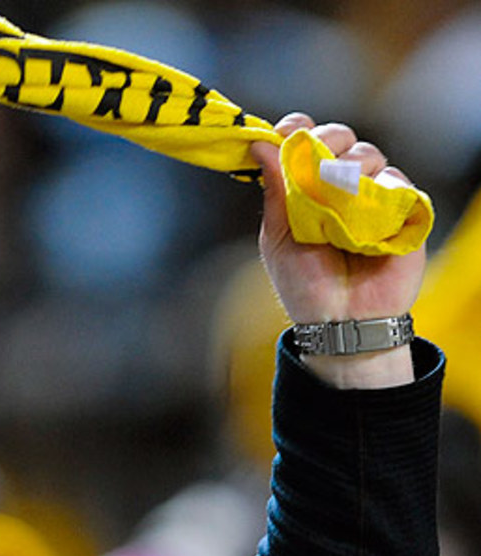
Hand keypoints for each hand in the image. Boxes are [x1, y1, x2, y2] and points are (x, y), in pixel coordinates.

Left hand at [249, 113, 425, 386]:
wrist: (340, 321)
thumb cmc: (305, 285)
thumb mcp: (279, 238)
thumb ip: (274, 192)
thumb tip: (259, 144)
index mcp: (304, 188)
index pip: (304, 141)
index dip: (298, 128)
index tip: (289, 130)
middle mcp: (338, 185)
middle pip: (339, 136)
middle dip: (328, 139)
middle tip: (320, 158)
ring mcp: (370, 194)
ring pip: (367, 153)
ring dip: (352, 167)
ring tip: (340, 200)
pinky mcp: (401, 208)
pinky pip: (395, 180)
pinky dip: (380, 189)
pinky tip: (365, 214)